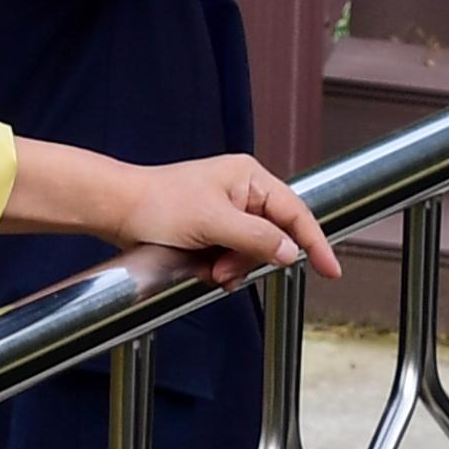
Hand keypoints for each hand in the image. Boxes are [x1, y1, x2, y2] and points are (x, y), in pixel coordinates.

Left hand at [103, 153, 343, 286]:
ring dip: (229, 267)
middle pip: (271, 239)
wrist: (117, 210)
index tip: (331, 270)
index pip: (295, 213)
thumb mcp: (213, 222)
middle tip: (221, 268)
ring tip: (204, 268)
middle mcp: (241, 193)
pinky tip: (197, 268)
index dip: (314, 242)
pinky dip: (216, 268)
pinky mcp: (209, 231)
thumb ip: (257, 238)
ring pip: (249, 254)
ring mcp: (225, 213)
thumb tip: (291, 252)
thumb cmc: (158, 203)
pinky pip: (228, 258)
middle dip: (249, 260)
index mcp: (249, 178)